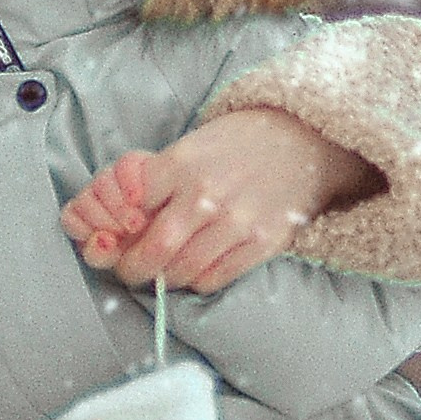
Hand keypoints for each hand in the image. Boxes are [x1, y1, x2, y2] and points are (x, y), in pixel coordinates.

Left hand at [61, 108, 383, 293]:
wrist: (305, 139)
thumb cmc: (238, 143)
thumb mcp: (190, 146)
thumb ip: (156, 181)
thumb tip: (119, 222)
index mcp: (179, 164)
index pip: (128, 212)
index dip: (116, 234)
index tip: (115, 242)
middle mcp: (205, 194)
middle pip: (151, 252)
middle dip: (133, 269)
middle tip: (132, 270)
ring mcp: (237, 221)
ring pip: (182, 271)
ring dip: (166, 278)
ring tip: (166, 269)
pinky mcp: (264, 242)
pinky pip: (214, 278)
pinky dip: (198, 280)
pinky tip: (199, 267)